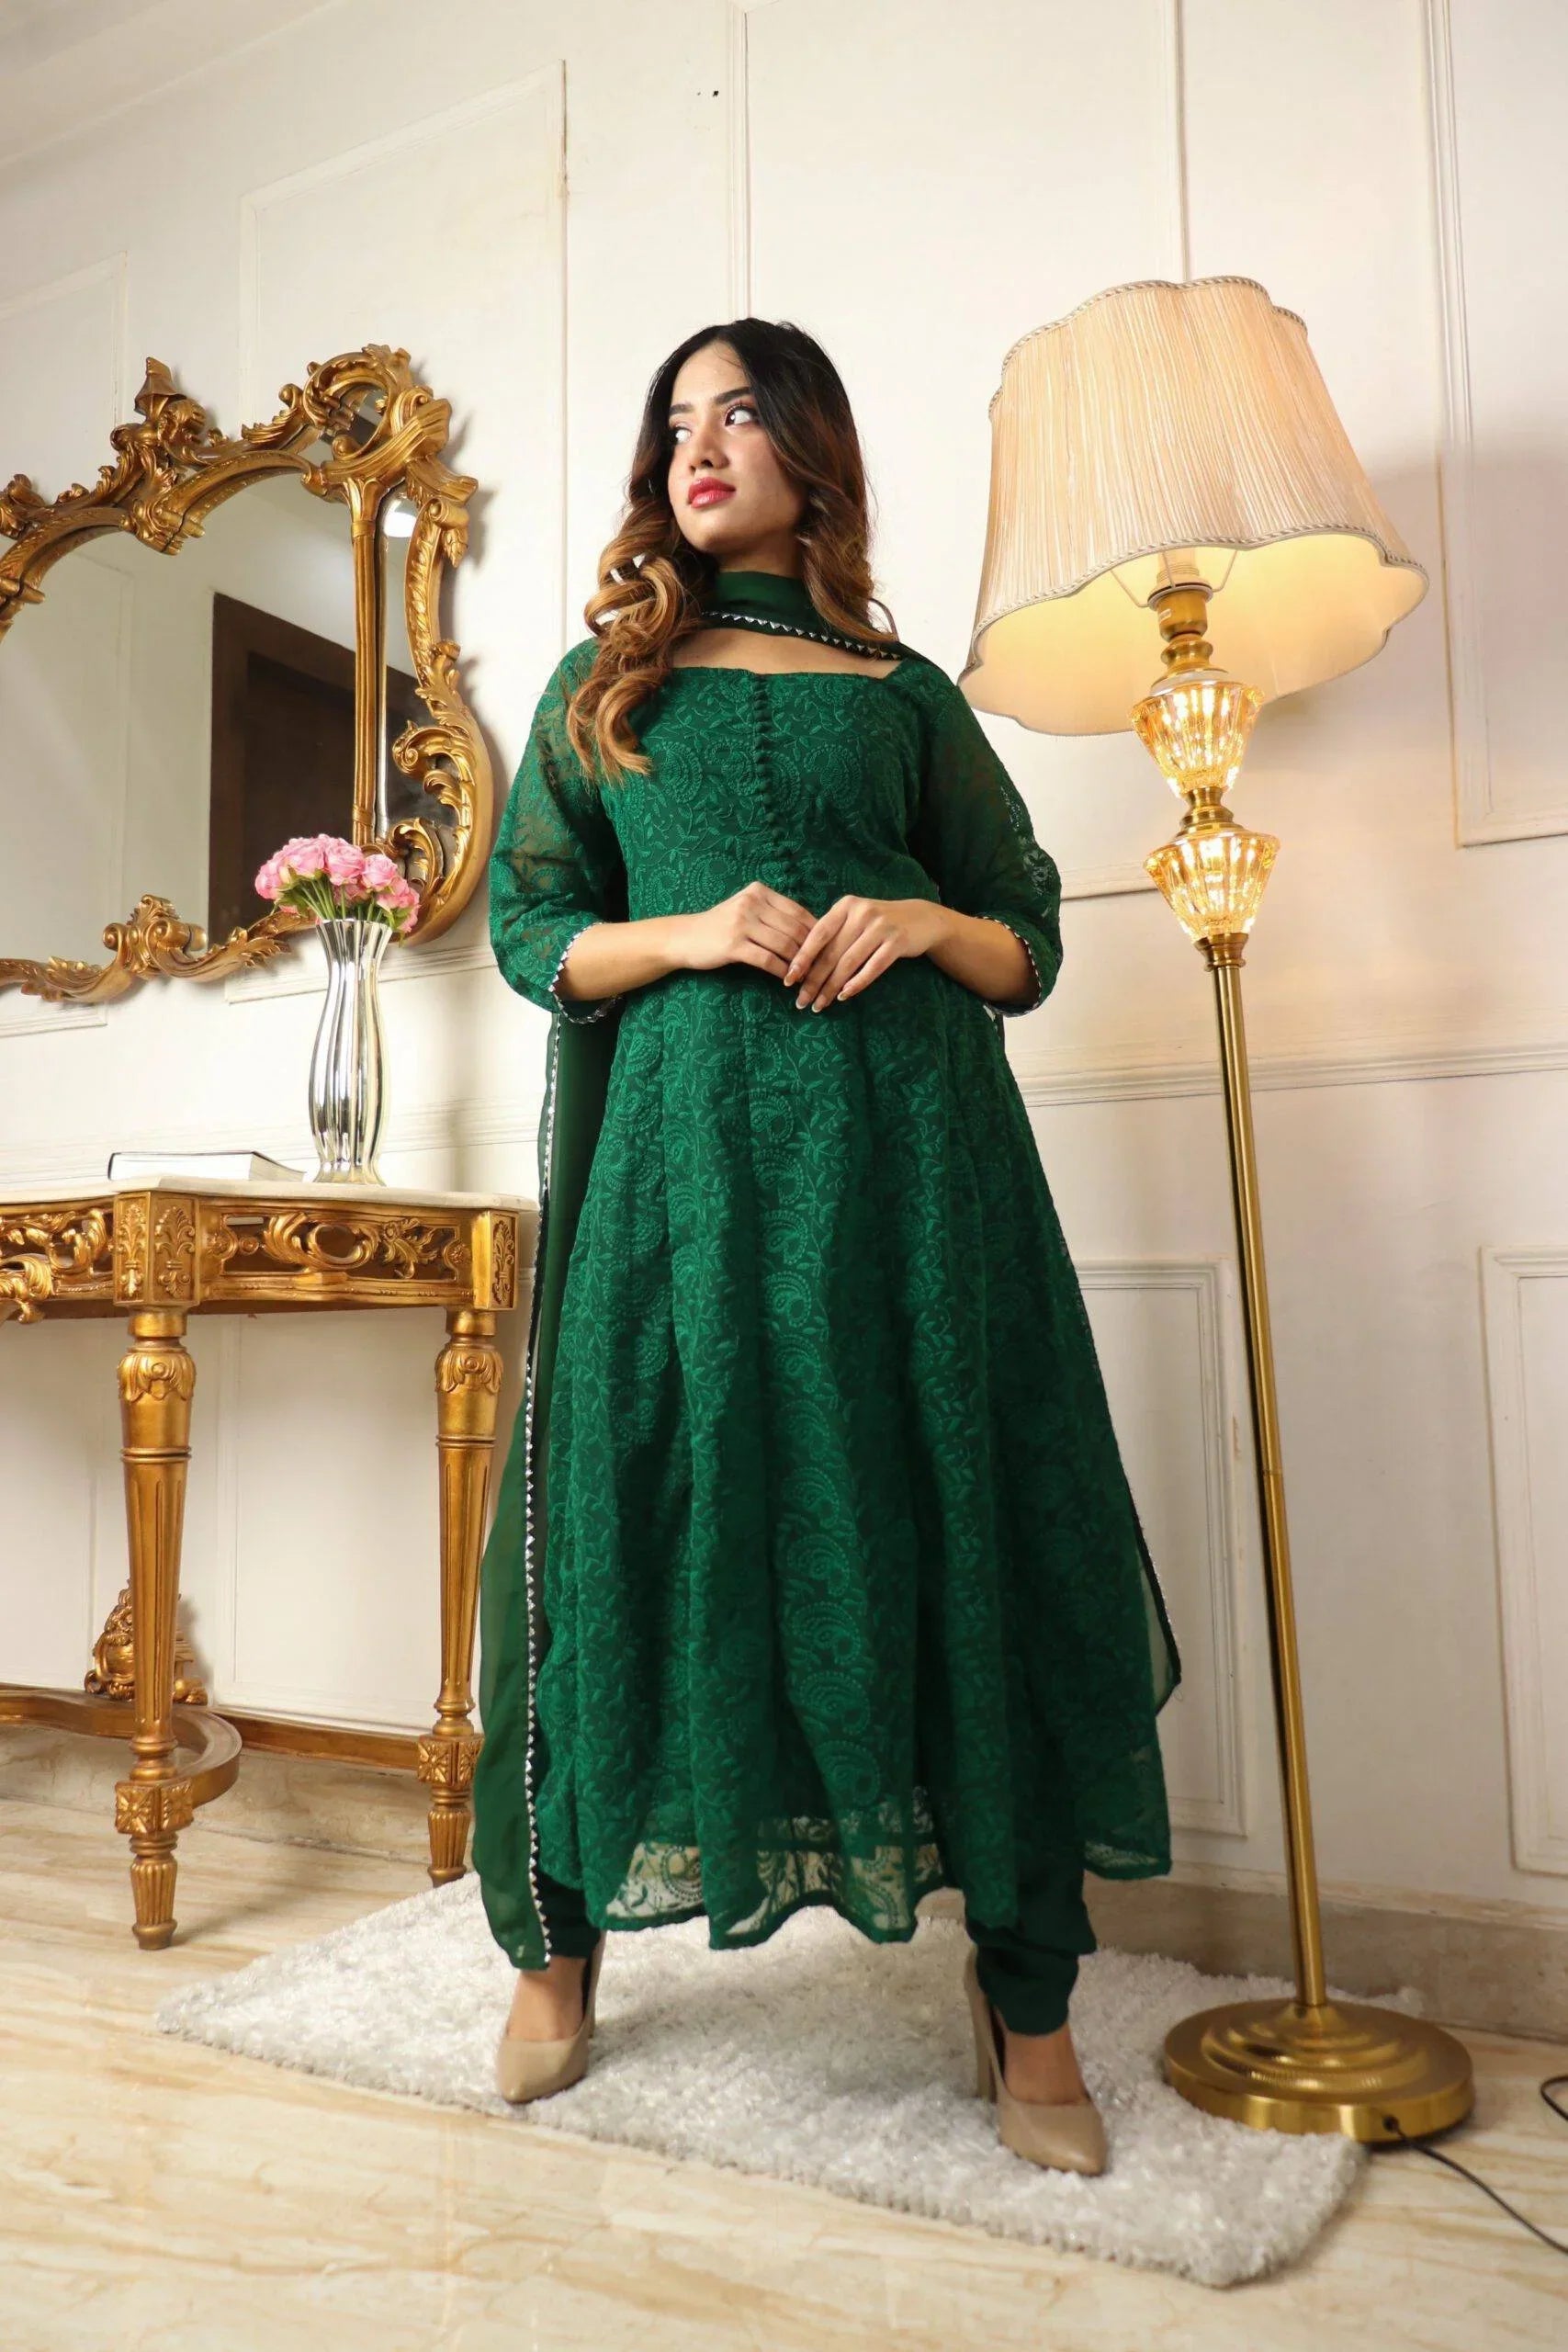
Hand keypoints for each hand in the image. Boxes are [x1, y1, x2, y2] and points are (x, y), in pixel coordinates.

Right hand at [672, 881, 817, 981]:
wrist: (685, 937)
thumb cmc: (720, 926)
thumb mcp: (746, 909)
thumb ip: (773, 914)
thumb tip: (811, 929)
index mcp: (758, 892)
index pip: (798, 911)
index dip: (816, 931)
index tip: (825, 948)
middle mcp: (752, 903)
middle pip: (795, 929)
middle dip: (811, 950)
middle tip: (820, 968)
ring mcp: (741, 923)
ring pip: (784, 944)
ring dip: (798, 964)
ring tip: (806, 976)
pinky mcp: (733, 945)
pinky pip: (768, 960)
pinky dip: (782, 972)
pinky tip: (787, 980)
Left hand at [783, 896, 946, 1009]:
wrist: (921, 919)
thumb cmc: (879, 923)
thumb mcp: (854, 918)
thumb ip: (832, 933)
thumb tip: (801, 964)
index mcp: (845, 906)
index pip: (817, 934)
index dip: (802, 958)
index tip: (788, 980)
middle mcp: (861, 913)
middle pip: (831, 953)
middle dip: (814, 980)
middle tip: (801, 1001)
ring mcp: (881, 927)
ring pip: (849, 963)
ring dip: (832, 987)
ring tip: (819, 1004)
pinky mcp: (897, 942)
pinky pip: (873, 967)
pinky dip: (857, 983)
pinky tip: (844, 996)